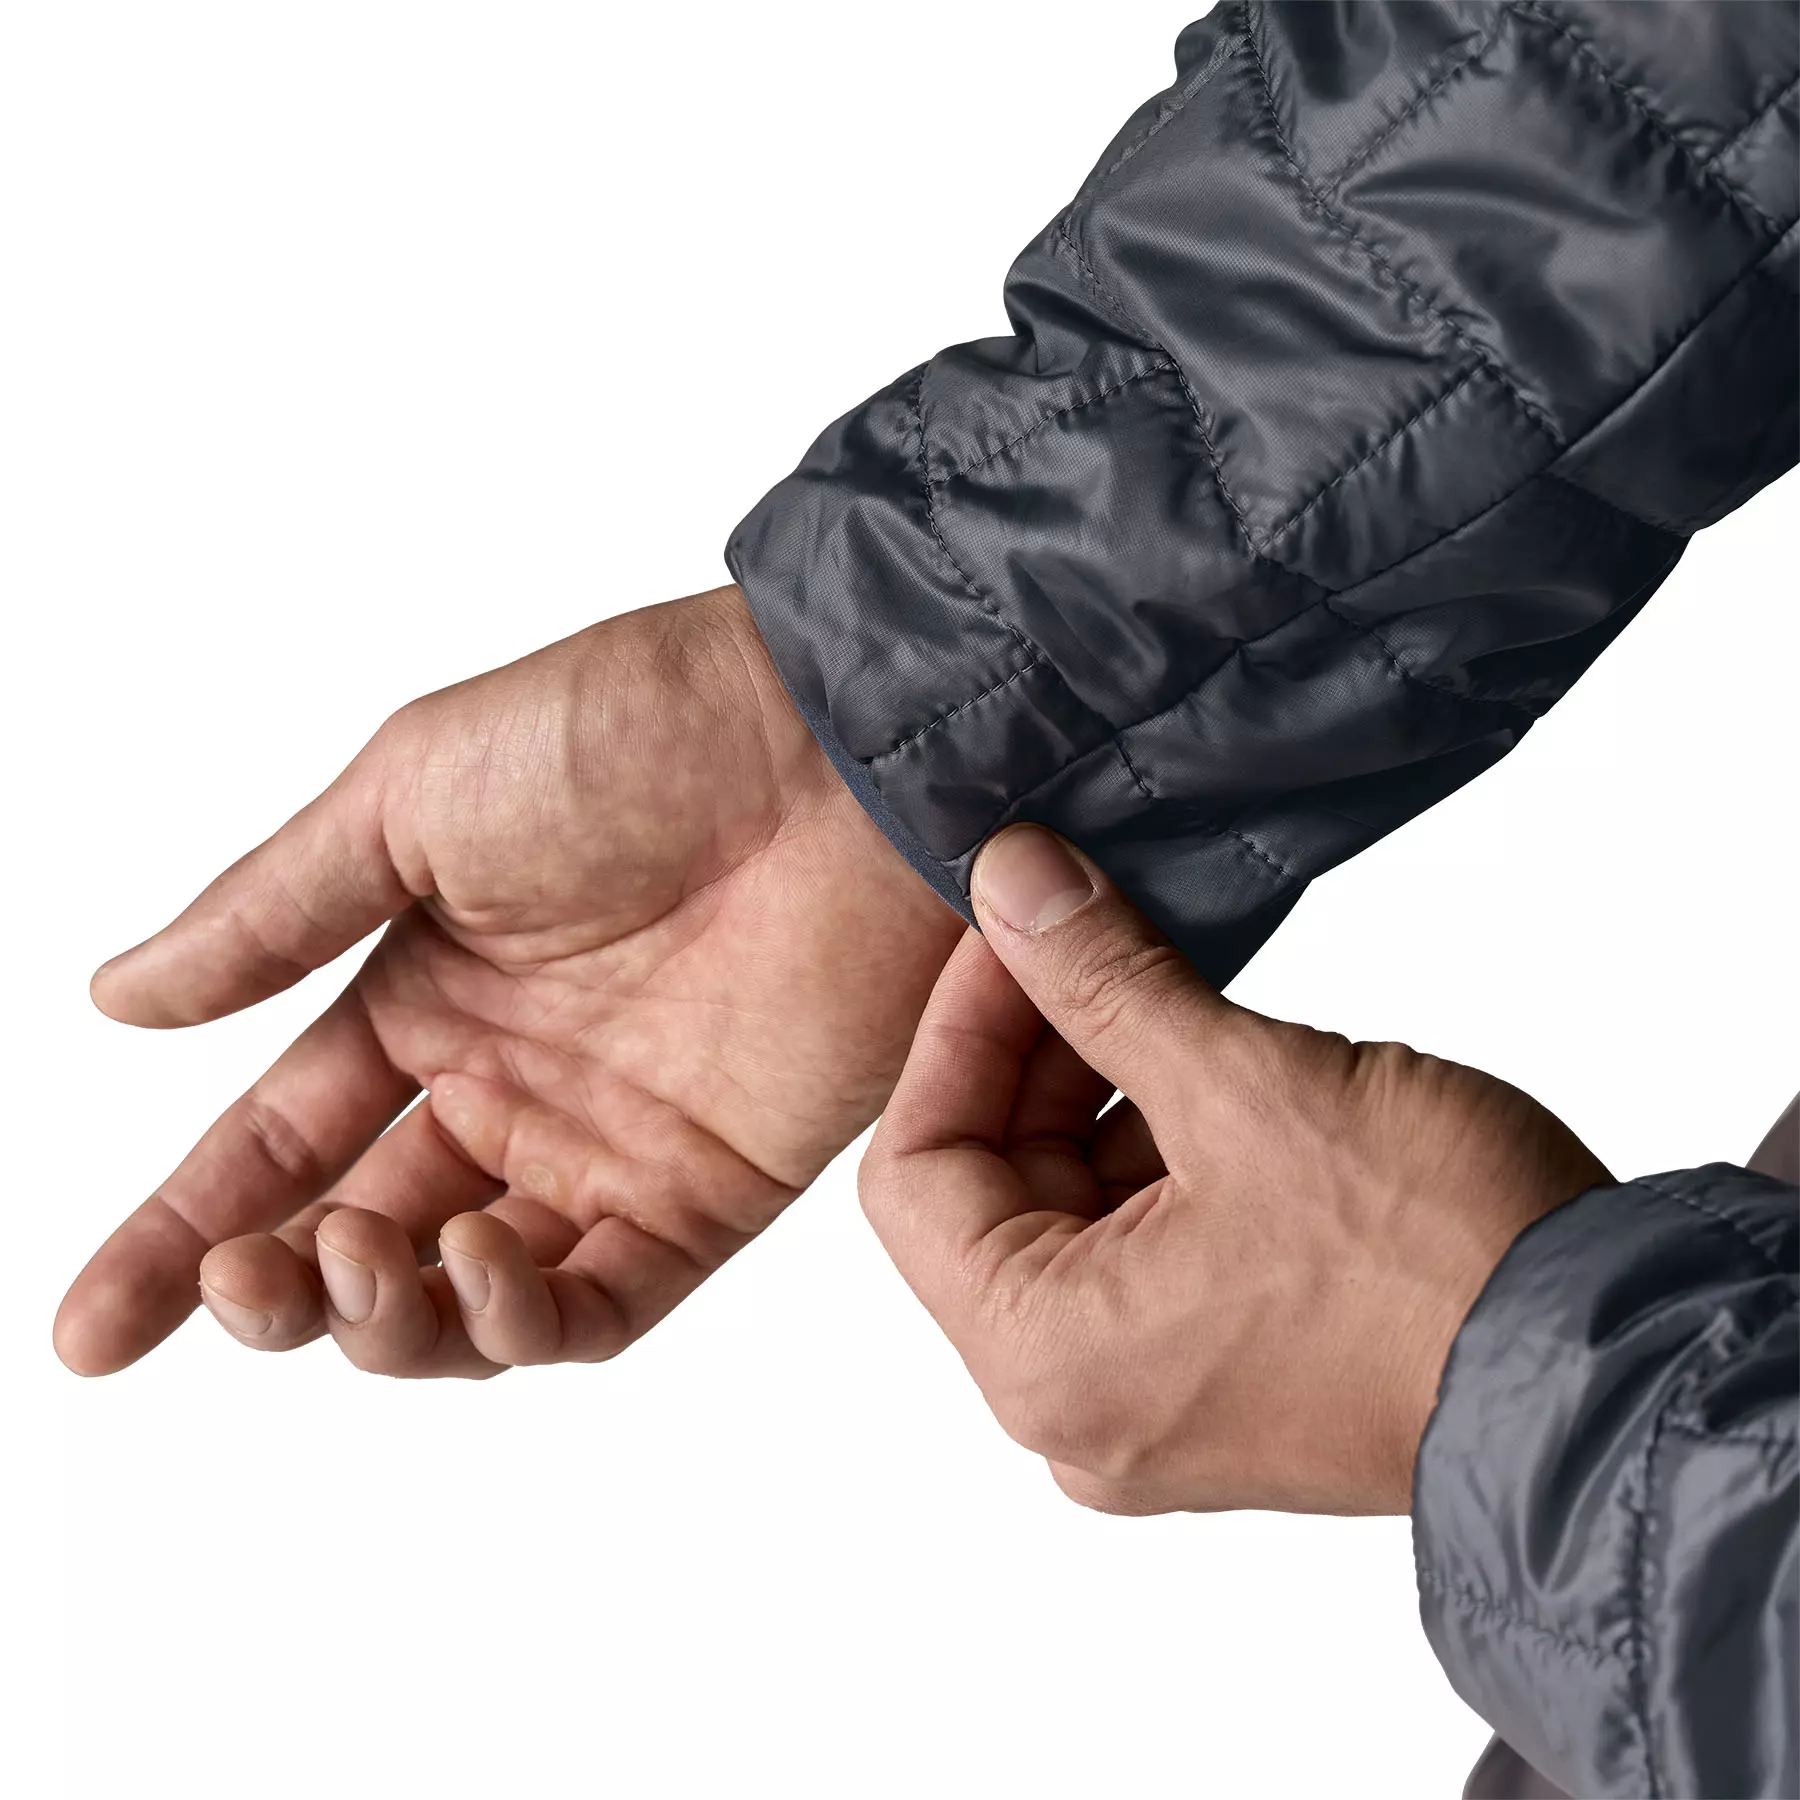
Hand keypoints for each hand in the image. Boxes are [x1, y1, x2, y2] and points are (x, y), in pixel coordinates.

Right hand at [57, 585, 961, 1376]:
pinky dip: (524, 1319)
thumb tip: (117, 997)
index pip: (281, 1141)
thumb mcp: (412, 799)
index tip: (89, 1328)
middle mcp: (511, 1083)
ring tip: (353, 1264)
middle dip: (279, 1290)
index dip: (180, 1234)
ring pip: (471, 1299)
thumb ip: (273, 917)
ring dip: (390, 1318)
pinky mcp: (713, 1183)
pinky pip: (604, 1302)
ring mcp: (610, 1141)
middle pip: (363, 1238)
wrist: (828, 741)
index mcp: (429, 994)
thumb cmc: (630, 730)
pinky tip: (475, 1264)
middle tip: (242, 1283)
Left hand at [859, 825, 1608, 1514]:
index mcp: (1041, 1359)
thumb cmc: (1434, 1257)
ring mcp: (1152, 1404)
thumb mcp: (1242, 1084)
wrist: (1610, 1364)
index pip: (913, 1177)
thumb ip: (1102, 979)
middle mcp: (1075, 1407)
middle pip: (990, 1193)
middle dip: (1029, 1051)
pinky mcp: (1225, 1381)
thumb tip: (1013, 881)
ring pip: (1071, 1215)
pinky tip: (1207, 1064)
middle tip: (1076, 934)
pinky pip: (1145, 1251)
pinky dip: (1159, 1151)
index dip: (950, 1033)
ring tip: (1154, 984)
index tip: (1002, 935)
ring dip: (1101, 1092)